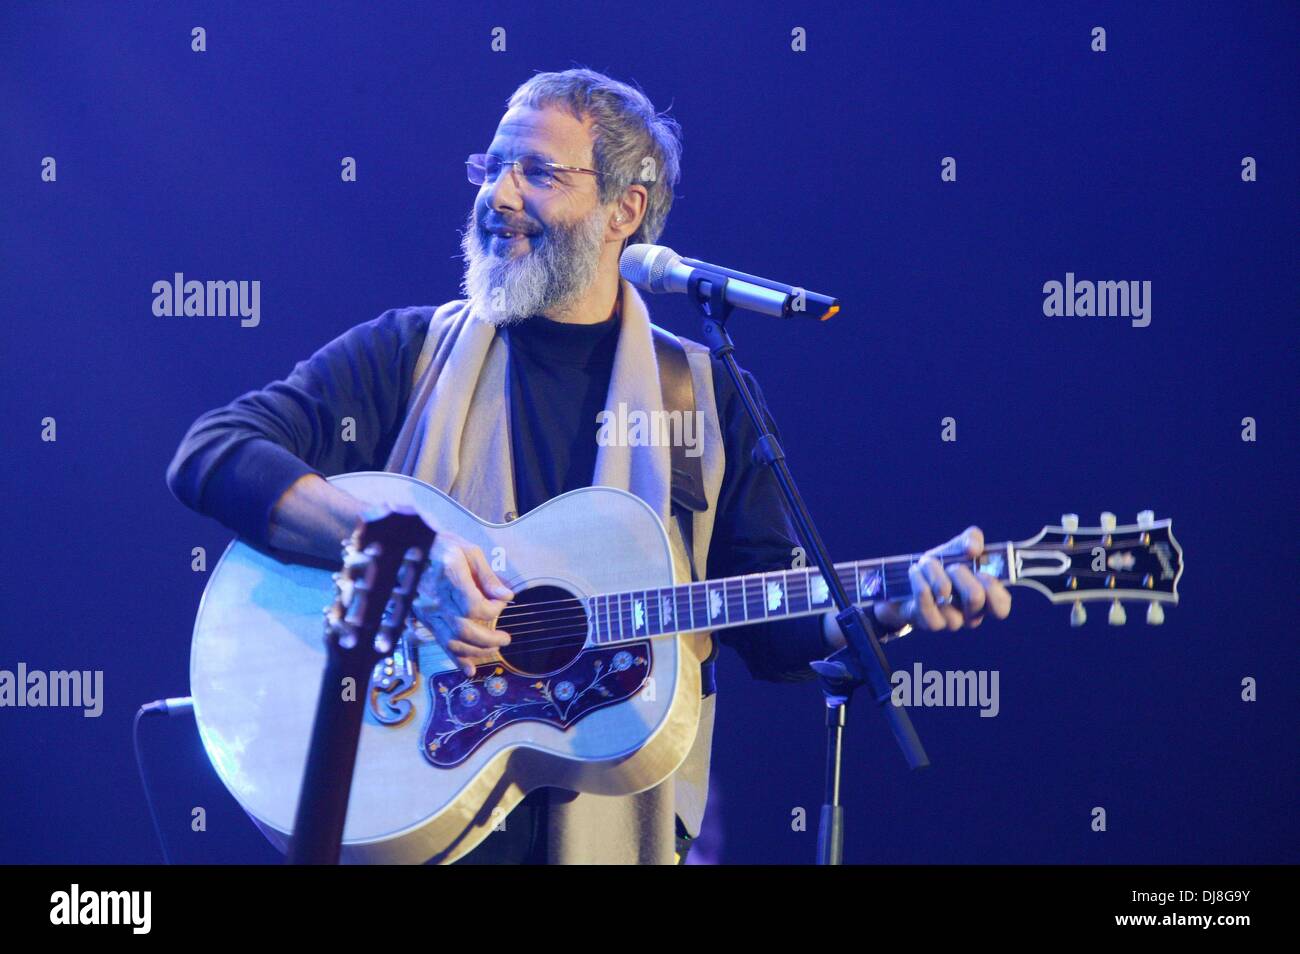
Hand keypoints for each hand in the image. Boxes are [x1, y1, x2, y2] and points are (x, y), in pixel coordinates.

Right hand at [410, 529, 513, 676]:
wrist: (406, 548)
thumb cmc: (441, 546)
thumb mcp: (468, 550)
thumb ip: (487, 576)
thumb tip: (507, 595)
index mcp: (449, 577)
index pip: (475, 607)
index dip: (494, 610)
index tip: (503, 601)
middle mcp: (436, 598)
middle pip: (465, 629)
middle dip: (489, 639)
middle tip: (506, 638)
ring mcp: (427, 611)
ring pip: (452, 641)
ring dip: (476, 651)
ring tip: (494, 648)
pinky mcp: (423, 618)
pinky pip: (439, 642)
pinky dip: (455, 659)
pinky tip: (469, 669)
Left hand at [873, 526, 1011, 632]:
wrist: (907, 582)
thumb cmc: (941, 567)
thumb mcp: (958, 548)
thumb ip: (972, 539)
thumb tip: (973, 549)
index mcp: (986, 599)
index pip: (1001, 607)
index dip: (994, 589)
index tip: (981, 572)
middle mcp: (971, 614)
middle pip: (975, 598)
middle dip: (961, 574)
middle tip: (951, 566)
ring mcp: (951, 621)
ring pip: (946, 599)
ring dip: (933, 573)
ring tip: (925, 563)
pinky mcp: (929, 622)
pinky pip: (926, 606)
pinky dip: (919, 584)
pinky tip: (915, 572)